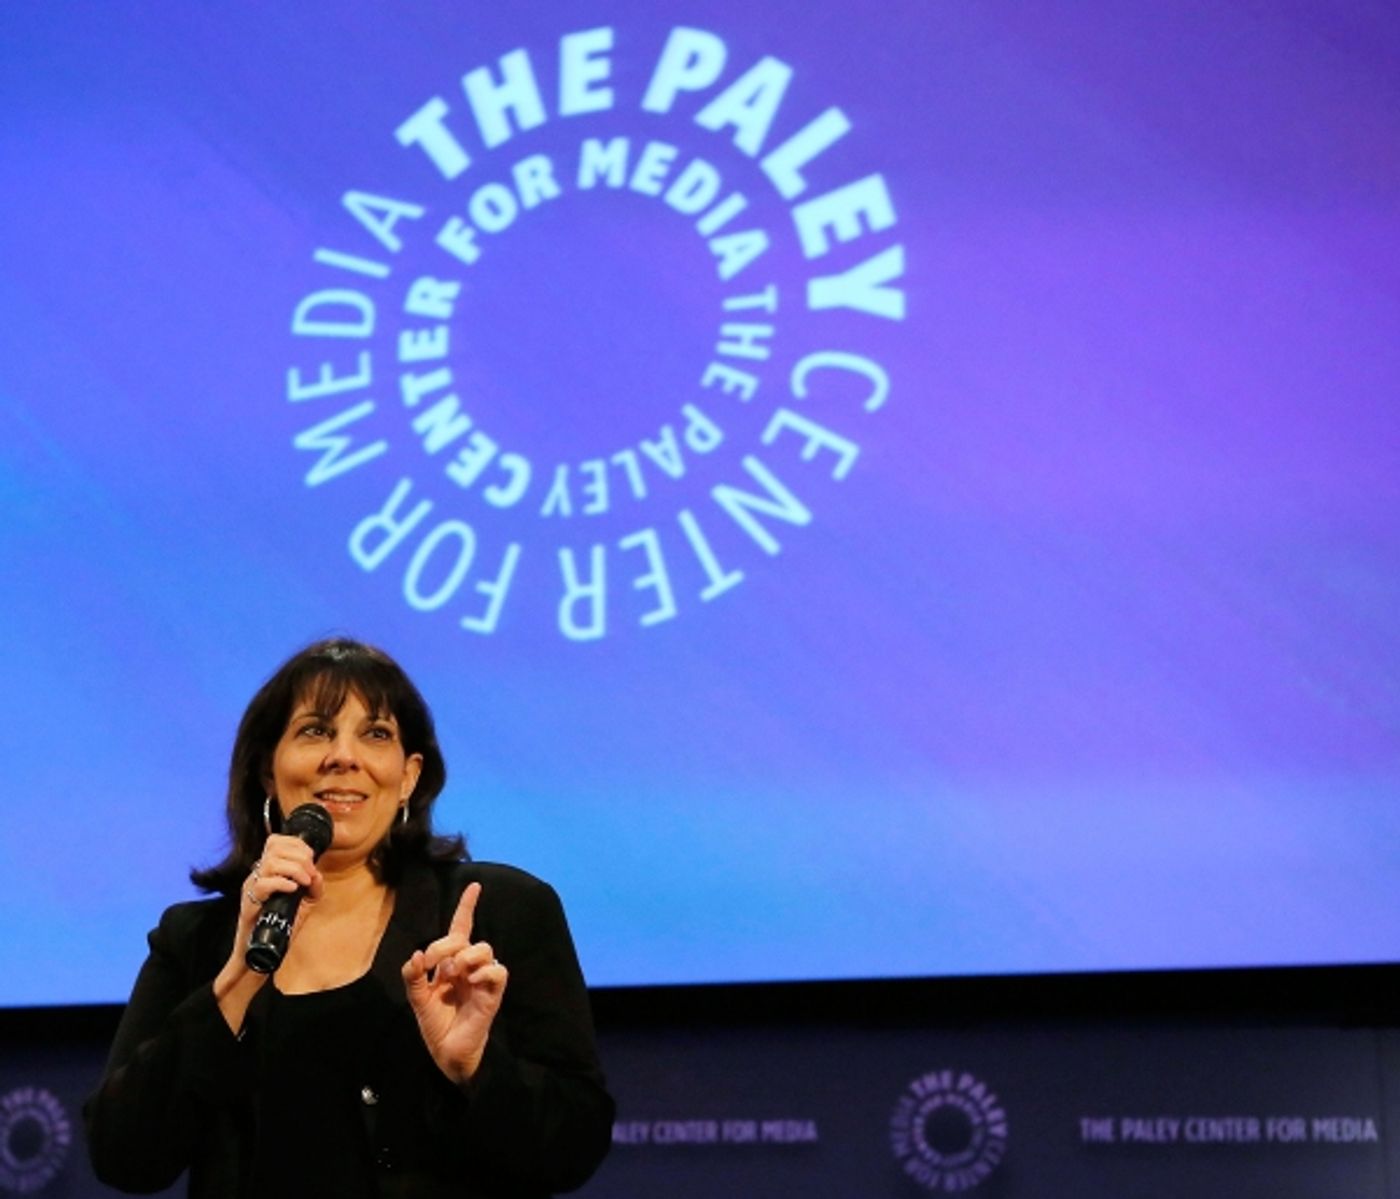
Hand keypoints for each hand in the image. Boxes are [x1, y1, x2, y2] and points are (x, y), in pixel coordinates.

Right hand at [213, 835, 323, 1028]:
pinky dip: (281, 883)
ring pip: (269, 862)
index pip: (276, 841)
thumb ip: (313, 888)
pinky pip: (262, 884)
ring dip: (293, 868)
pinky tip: (293, 889)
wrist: (262, 952)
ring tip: (303, 881)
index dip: (296, 844)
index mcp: (268, 871)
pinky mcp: (248, 904)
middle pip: (274, 847)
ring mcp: (251, 888)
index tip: (310, 857)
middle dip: (299, 855)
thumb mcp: (304, 904)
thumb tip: (317, 875)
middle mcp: (257, 875)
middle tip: (309, 872)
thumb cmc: (281, 926)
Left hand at [401, 882, 507, 1083]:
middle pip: (465, 938)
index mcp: (450, 963)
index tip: (475, 885)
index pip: (461, 928)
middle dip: (446, 944)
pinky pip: (498, 971)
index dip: (467, 906)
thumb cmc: (435, 1024)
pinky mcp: (492, 993)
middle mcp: (468, 967)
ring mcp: (482, 979)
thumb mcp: (417, 999)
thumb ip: (414, 976)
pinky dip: (484, 971)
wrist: (446, 1053)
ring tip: (454, 974)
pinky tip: (471, 981)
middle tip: (434, 965)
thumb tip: (416, 955)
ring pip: (484, 948)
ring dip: (466, 955)